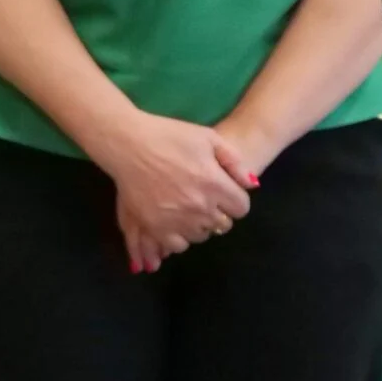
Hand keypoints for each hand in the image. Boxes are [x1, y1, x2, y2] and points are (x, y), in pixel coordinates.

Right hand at [90, 109, 254, 272]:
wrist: (129, 144)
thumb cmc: (169, 136)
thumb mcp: (208, 137)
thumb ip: (234, 162)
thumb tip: (253, 185)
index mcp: (214, 183)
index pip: (241, 208)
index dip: (236, 200)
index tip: (225, 192)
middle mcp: (199, 206)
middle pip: (224, 224)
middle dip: (219, 212)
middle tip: (205, 198)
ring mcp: (177, 219)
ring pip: (202, 236)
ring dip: (200, 224)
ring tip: (188, 207)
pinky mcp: (156, 227)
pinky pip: (178, 245)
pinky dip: (180, 236)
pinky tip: (175, 220)